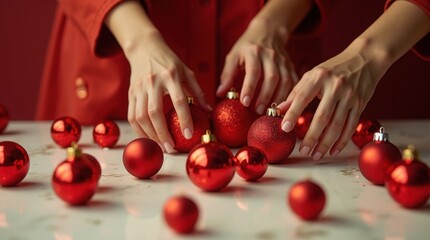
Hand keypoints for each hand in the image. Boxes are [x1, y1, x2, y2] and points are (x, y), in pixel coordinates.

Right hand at [126, 31, 209, 152]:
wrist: (144, 48)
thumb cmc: (169, 61)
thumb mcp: (187, 71)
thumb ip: (198, 91)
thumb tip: (209, 111)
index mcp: (171, 75)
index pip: (178, 100)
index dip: (184, 118)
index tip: (188, 135)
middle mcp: (153, 82)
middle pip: (154, 112)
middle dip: (162, 133)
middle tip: (171, 148)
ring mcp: (139, 88)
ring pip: (140, 116)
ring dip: (150, 134)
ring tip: (161, 146)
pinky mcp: (130, 93)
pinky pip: (131, 115)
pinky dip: (139, 130)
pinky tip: (148, 138)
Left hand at [217, 18, 297, 114]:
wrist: (268, 31)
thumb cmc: (247, 47)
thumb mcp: (234, 56)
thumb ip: (227, 74)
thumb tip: (220, 93)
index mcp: (253, 52)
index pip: (253, 71)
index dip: (249, 87)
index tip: (245, 102)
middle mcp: (270, 55)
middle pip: (271, 77)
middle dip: (265, 96)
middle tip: (257, 110)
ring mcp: (282, 61)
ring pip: (285, 80)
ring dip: (278, 98)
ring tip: (270, 110)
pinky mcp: (290, 66)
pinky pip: (293, 81)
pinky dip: (289, 94)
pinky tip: (283, 105)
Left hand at [279, 41, 389, 159]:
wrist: (365, 59)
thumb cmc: (332, 69)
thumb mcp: (312, 75)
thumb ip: (296, 93)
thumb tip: (279, 110)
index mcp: (319, 77)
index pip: (302, 98)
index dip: (293, 114)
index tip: (284, 128)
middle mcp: (335, 86)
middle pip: (322, 117)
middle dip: (311, 136)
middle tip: (302, 150)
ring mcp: (350, 96)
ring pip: (337, 125)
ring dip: (325, 143)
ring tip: (315, 154)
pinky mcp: (360, 104)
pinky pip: (350, 126)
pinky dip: (342, 141)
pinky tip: (332, 151)